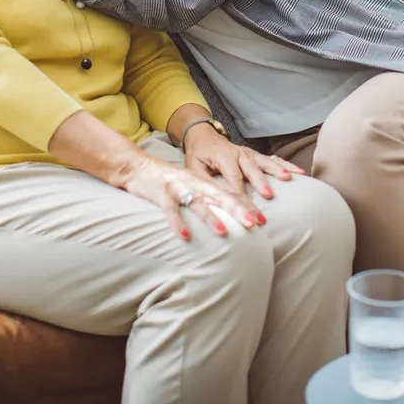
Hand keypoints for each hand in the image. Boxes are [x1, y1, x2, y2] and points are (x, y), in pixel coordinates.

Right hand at [117, 156, 264, 240]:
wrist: (138, 166)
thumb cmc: (169, 180)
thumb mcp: (193, 185)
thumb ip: (210, 197)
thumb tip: (233, 213)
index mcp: (205, 182)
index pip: (231, 193)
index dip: (248, 206)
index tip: (264, 220)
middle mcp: (195, 183)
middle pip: (220, 196)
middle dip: (238, 209)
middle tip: (255, 224)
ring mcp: (178, 188)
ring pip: (197, 202)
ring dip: (210, 217)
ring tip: (223, 232)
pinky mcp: (161, 195)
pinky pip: (170, 210)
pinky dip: (177, 222)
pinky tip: (185, 236)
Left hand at [184, 130, 304, 199]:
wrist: (203, 136)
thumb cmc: (198, 156)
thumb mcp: (193, 169)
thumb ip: (203, 184)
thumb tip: (211, 201)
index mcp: (222, 157)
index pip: (233, 180)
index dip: (241, 197)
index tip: (247, 212)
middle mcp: (238, 153)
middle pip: (251, 172)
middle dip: (261, 185)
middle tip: (270, 198)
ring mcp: (248, 153)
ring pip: (264, 162)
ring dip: (276, 170)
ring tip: (287, 179)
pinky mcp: (255, 155)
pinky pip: (272, 160)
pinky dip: (285, 165)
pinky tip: (299, 173)